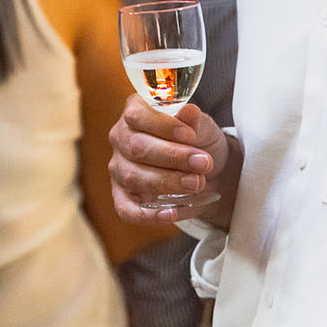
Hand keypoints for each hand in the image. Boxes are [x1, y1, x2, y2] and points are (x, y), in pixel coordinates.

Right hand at [108, 94, 238, 225]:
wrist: (207, 170)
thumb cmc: (198, 141)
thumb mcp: (203, 127)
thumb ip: (195, 121)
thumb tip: (190, 113)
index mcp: (135, 112)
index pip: (136, 115)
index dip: (162, 125)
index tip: (190, 135)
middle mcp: (121, 139)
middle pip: (136, 147)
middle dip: (172, 157)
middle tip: (202, 163)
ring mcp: (120, 169)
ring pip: (133, 177)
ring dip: (167, 182)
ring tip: (196, 183)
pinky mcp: (123, 197)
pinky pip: (127, 209)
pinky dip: (148, 215)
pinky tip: (171, 213)